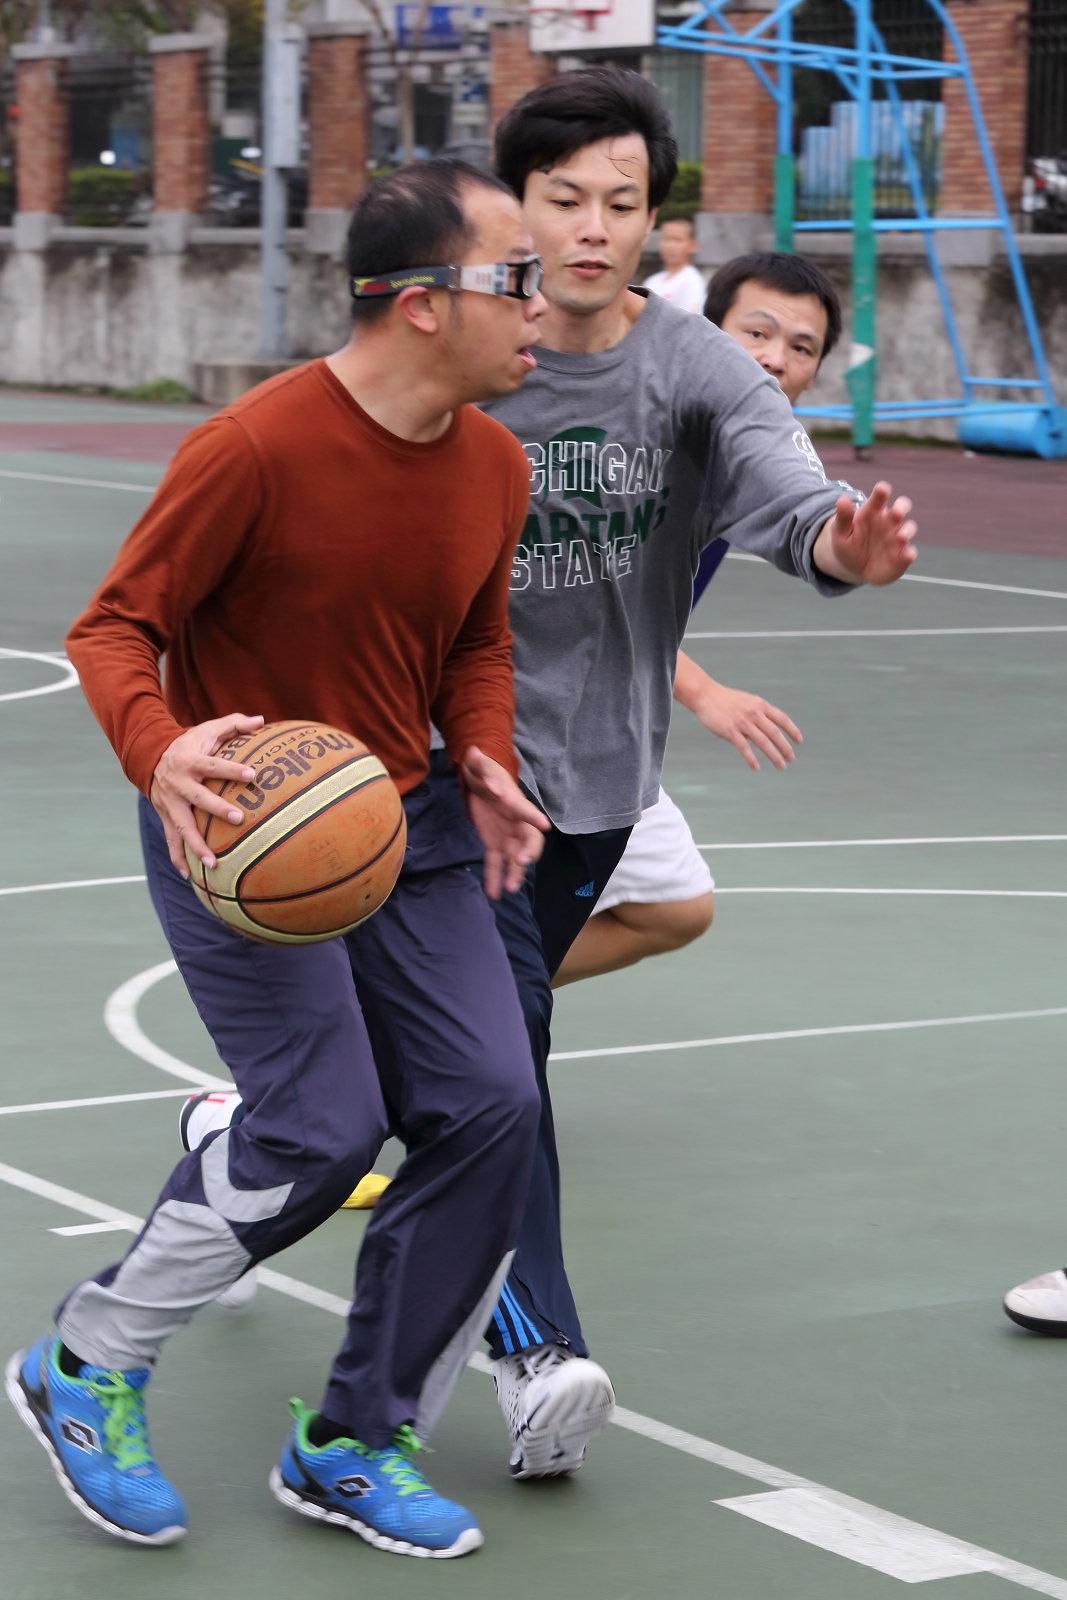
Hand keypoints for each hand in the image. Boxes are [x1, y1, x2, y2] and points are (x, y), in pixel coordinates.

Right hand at [150, 713, 264, 876]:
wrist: (149, 758)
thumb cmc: (189, 744)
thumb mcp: (207, 729)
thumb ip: (234, 724)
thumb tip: (261, 720)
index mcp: (190, 761)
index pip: (214, 766)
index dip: (233, 770)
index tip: (253, 776)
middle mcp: (178, 784)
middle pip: (198, 798)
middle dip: (216, 809)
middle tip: (238, 819)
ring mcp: (169, 804)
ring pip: (182, 827)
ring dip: (196, 846)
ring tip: (214, 864)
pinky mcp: (165, 817)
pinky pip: (171, 841)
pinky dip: (179, 859)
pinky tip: (190, 876)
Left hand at [459, 745, 549, 897]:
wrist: (481, 782)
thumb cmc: (484, 771)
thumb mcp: (479, 764)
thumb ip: (478, 762)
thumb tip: (474, 754)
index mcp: (514, 802)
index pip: (526, 810)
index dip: (534, 817)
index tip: (544, 826)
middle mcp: (516, 822)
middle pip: (529, 840)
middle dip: (528, 852)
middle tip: (521, 862)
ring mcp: (506, 836)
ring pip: (514, 858)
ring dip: (513, 873)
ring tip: (509, 889)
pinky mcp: (494, 843)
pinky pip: (495, 862)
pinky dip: (494, 878)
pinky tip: (493, 893)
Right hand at [694, 680, 800, 771]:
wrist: (705, 695)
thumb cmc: (725, 699)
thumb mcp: (747, 701)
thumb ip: (759, 713)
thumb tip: (768, 728)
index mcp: (760, 705)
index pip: (782, 719)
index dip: (792, 730)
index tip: (799, 741)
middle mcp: (754, 713)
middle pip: (775, 733)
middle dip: (785, 747)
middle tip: (791, 759)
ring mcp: (742, 722)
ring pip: (763, 742)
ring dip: (774, 755)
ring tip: (781, 766)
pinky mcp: (730, 731)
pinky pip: (744, 747)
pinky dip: (751, 758)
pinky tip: (756, 767)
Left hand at [813, 482, 917, 586]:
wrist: (852, 568)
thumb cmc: (848, 544)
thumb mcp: (841, 532)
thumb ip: (843, 517)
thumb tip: (842, 499)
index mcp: (873, 511)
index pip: (879, 497)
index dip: (882, 491)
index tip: (882, 489)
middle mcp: (888, 522)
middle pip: (902, 507)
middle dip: (902, 508)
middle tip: (897, 512)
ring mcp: (897, 538)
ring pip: (909, 529)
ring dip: (907, 531)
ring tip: (900, 537)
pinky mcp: (901, 556)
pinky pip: (909, 553)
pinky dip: (910, 554)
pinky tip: (907, 555)